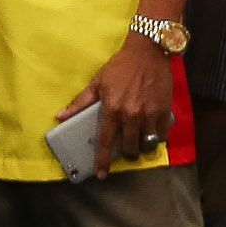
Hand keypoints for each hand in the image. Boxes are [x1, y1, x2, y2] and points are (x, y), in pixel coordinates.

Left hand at [61, 38, 176, 174]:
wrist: (147, 52)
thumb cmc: (120, 67)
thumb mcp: (98, 83)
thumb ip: (80, 102)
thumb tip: (60, 116)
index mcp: (112, 109)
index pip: (106, 141)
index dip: (102, 160)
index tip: (101, 174)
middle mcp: (131, 115)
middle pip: (130, 147)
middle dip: (128, 154)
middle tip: (127, 151)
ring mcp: (150, 114)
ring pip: (148, 144)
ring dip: (144, 147)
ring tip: (141, 143)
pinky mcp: (165, 110)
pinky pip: (162, 134)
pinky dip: (158, 137)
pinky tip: (155, 133)